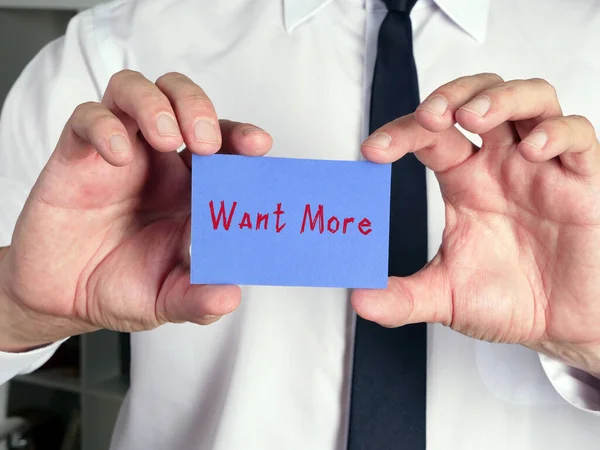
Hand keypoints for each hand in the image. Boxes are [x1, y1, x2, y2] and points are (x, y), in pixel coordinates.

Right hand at [0, 70, 271, 350]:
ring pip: (135, 91)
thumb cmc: (120, 286)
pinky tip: (117, 155)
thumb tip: (229, 297)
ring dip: (155, 103)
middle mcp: (157, 162)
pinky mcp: (77, 156)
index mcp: (190, 188)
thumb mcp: (166, 299)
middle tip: (206, 141)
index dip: (240, 135)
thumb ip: (197, 299)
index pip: (222, 142)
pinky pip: (88, 119)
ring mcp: (118, 153)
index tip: (257, 145)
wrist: (62, 298)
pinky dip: (105, 126)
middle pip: (181, 98)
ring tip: (166, 138)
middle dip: (198, 107)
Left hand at [352, 73, 599, 375]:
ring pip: (530, 100)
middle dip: (451, 96)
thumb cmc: (513, 300)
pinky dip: (556, 133)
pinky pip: (577, 137)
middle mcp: (501, 166)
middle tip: (430, 117)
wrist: (565, 325)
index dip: (401, 132)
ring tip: (473, 117)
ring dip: (499, 98)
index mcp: (465, 183)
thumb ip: (403, 298)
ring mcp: (542, 168)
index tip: (374, 150)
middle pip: (477, 99)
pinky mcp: (583, 181)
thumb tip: (361, 300)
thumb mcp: (446, 297)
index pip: (430, 136)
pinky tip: (532, 149)